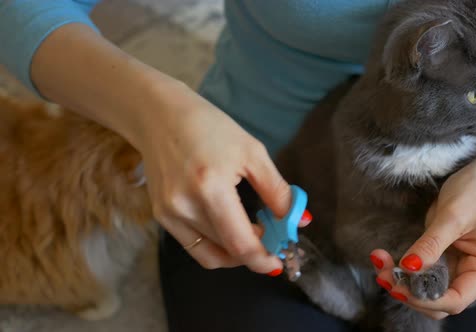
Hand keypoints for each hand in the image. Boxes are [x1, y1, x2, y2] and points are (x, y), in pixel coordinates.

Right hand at [134, 81, 306, 273]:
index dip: (264, 259)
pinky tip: (229, 227)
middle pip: (227, 251)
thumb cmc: (210, 127)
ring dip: (236, 251)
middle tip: (273, 239)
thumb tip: (299, 220)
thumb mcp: (252, 152)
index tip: (281, 259)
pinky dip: (216, 245)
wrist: (159, 116)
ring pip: (210, 254)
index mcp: (210, 187)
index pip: (240, 243)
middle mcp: (185, 206)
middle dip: (255, 252)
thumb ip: (277, 190)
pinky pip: (194, 246)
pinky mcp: (160, 216)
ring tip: (253, 232)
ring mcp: (168, 214)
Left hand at [371, 152, 475, 318]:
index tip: (399, 286)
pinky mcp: (444, 261)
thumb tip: (409, 268)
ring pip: (426, 291)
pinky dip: (402, 271)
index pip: (456, 300)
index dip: (426, 299)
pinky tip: (383, 259)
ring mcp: (459, 270)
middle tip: (382, 273)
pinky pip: (421, 275)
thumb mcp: (452, 215)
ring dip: (401, 283)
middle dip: (409, 292)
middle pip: (438, 301)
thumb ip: (431, 244)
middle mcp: (475, 276)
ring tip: (379, 262)